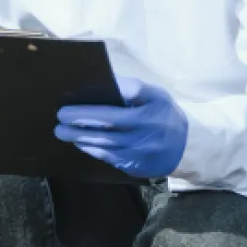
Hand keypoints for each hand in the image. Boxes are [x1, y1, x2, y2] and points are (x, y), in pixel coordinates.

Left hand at [54, 75, 187, 178]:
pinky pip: (108, 157)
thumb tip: (103, 81)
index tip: (71, 103)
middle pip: (107, 125)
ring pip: (104, 143)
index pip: (121, 102)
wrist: (186, 148)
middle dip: (80, 121)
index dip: (93, 106)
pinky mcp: (136, 165)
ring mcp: (141, 150)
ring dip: (79, 137)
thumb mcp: (156, 95)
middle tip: (60, 118)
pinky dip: (91, 149)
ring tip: (62, 131)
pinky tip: (79, 143)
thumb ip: (132, 88)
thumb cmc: (164, 115)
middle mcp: (147, 130)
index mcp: (152, 108)